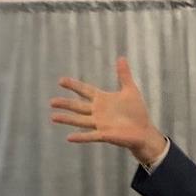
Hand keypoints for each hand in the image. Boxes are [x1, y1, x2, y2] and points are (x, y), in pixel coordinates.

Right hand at [50, 57, 166, 164]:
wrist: (144, 131)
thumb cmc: (137, 112)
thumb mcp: (130, 90)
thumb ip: (124, 75)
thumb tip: (122, 57)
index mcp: (102, 100)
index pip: (85, 90)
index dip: (73, 85)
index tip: (61, 80)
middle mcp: (98, 112)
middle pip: (78, 106)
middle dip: (65, 103)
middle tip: (51, 102)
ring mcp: (100, 124)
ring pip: (80, 120)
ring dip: (67, 119)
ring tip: (53, 117)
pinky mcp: (105, 135)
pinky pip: (90, 136)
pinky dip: (80, 137)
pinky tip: (68, 137)